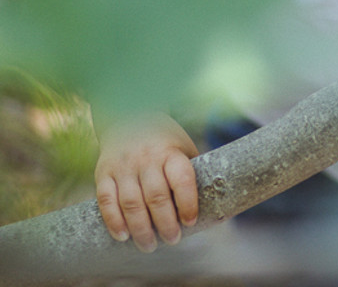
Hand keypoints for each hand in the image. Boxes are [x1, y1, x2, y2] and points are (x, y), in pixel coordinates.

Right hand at [94, 113, 198, 252]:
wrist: (128, 117)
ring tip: (149, 245)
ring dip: (141, 229)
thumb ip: (190, 171)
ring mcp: (123, 166)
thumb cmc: (164, 139)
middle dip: (165, 223)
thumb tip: (210, 202)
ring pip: (131, 203)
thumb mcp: (182, 147)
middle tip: (172, 239)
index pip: (182, 179)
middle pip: (156, 197)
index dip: (187, 202)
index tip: (191, 222)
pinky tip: (123, 236)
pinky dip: (114, 221)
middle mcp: (146, 159)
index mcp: (170, 152)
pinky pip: (106, 201)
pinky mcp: (103, 173)